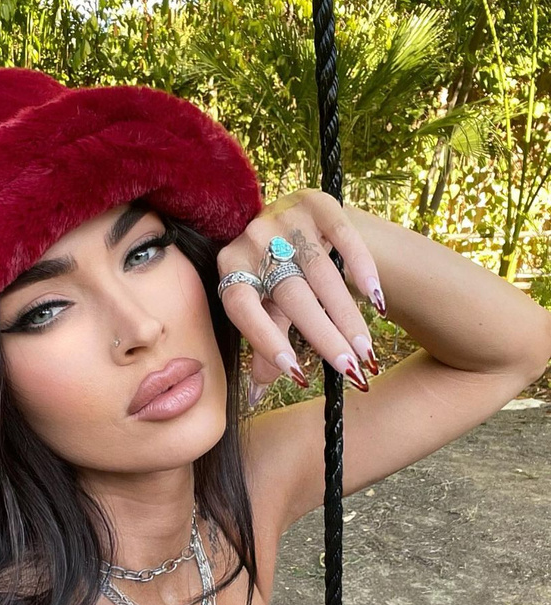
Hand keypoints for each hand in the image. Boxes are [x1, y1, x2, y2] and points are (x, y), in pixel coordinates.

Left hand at [215, 189, 385, 402]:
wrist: (288, 218)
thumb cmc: (272, 273)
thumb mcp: (263, 305)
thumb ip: (263, 345)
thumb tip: (255, 397)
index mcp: (231, 268)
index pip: (242, 308)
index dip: (266, 341)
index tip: (295, 373)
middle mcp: (254, 240)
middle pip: (290, 294)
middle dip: (323, 336)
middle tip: (349, 369)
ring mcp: (286, 218)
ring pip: (320, 272)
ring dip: (347, 315)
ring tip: (366, 351)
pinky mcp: (318, 203)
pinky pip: (343, 235)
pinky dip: (361, 267)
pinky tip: (376, 300)